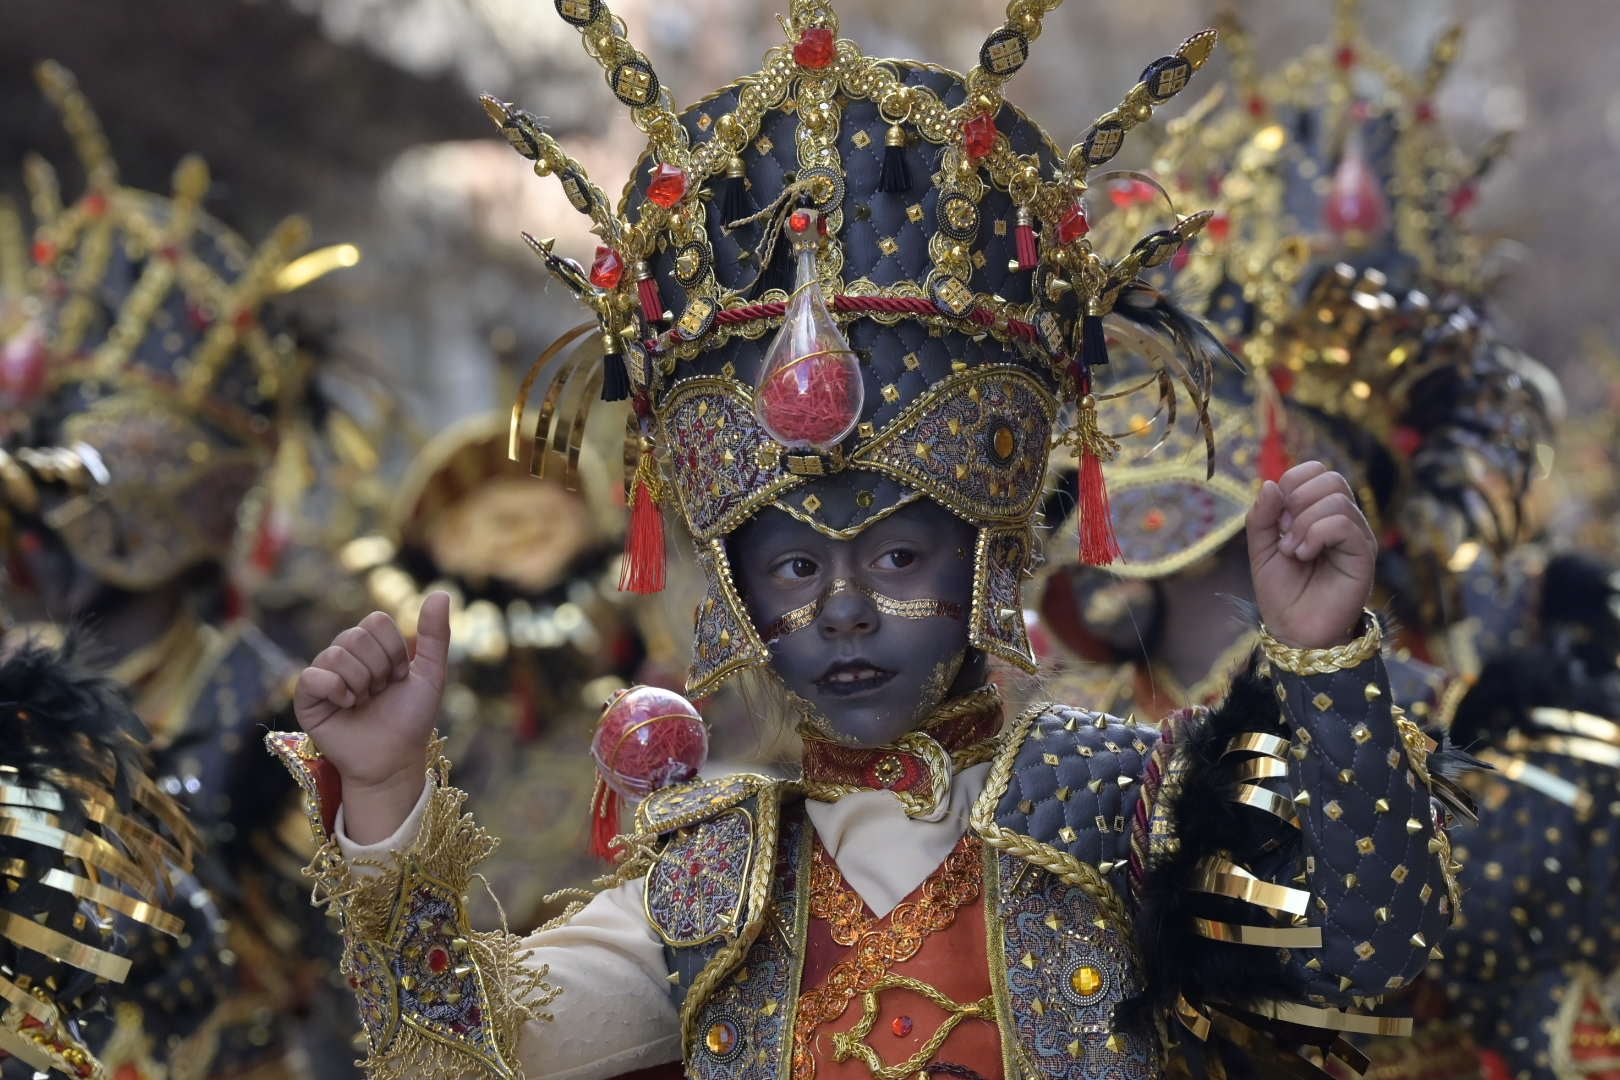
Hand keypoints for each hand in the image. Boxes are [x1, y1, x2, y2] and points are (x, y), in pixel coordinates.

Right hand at [293, 592, 451, 842]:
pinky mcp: (307, 698)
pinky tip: (348, 706)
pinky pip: (313, 676)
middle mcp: (344, 656)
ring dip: (362, 682)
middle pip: (357, 635)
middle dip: (379, 668)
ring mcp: (324, 676)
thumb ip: (435, 635)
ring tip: (365, 702)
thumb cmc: (411, 718)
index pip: (376, 621)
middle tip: (381, 693)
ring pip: (337, 653)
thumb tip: (440, 593)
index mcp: (370, 647)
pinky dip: (337, 689)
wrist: (394, 759)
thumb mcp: (431, 674)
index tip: (400, 676)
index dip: (395, 650)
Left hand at [1246, 462, 1375, 648]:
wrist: (1293, 630)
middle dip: (1297, 499)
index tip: (1277, 517)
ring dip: (1303, 523)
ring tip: (1293, 551)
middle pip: (1331, 478)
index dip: (1292, 483)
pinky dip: (1315, 534)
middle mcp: (1343, 521)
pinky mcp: (1363, 555)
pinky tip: (1303, 555)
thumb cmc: (1281, 591)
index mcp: (1320, 513)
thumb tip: (1272, 483)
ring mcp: (1356, 537)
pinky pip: (1344, 524)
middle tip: (1284, 532)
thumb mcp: (1261, 548)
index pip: (1316, 471)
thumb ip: (1262, 516)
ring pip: (1336, 500)